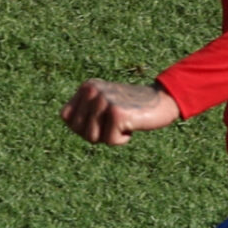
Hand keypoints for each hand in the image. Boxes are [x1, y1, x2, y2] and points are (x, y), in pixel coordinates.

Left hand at [60, 79, 179, 145]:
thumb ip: (82, 114)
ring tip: (123, 123)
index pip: (66, 117)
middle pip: (79, 130)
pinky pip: (110, 141)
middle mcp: (93, 90)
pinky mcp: (117, 112)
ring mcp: (104, 100)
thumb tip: (64, 118)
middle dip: (97, 134)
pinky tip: (132, 125)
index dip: (81, 127)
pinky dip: (122, 139)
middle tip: (114, 122)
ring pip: (92, 137)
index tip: (100, 120)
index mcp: (86, 86)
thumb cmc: (130, 110)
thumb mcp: (102, 108)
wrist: (162, 101)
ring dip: (110, 137)